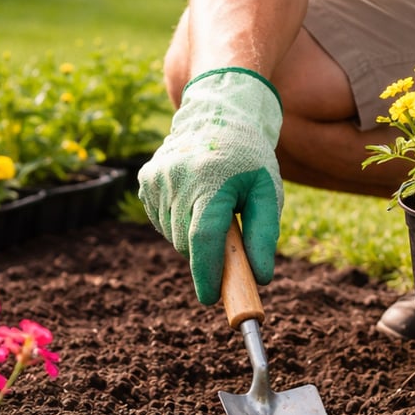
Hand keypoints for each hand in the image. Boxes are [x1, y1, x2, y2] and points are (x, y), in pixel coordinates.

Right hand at [138, 67, 283, 304]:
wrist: (217, 116)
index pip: (204, 238)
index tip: (212, 299)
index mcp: (211, 179)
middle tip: (229, 243)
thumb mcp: (268, 192)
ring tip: (214, 208)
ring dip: (195, 237)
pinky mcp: (146, 181)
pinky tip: (196, 200)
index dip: (207, 273)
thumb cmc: (250, 158)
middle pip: (188, 243)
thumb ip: (265, 235)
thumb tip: (262, 277)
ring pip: (174, 236)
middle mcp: (177, 177)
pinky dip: (180, 223)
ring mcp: (157, 178)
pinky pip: (163, 222)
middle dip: (208, 256)